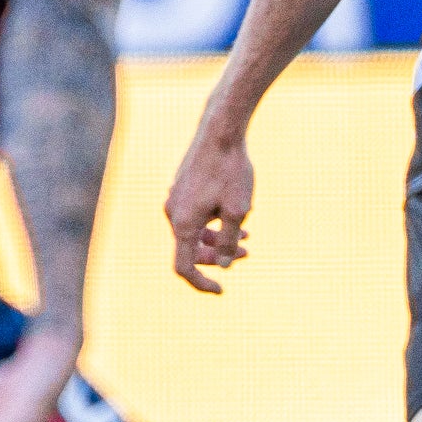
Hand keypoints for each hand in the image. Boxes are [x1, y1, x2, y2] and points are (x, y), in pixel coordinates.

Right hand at [165, 126, 255, 292]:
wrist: (221, 131)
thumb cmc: (231, 171)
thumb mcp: (237, 210)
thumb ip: (228, 242)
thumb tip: (222, 265)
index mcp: (183, 224)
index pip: (184, 268)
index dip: (201, 283)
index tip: (221, 290)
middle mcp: (173, 213)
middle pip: (190, 250)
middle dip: (218, 257)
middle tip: (246, 253)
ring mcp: (175, 198)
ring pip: (195, 231)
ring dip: (218, 238)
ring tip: (248, 235)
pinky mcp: (182, 187)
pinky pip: (195, 214)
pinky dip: (213, 221)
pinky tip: (237, 212)